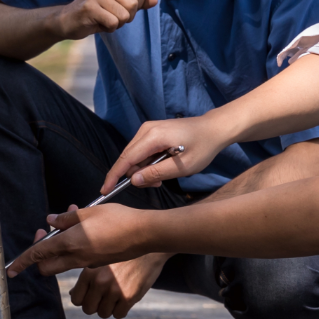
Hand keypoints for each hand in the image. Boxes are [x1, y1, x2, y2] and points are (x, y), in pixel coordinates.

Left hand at [5, 204, 149, 277]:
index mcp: (70, 243)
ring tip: (71, 228)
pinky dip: (75, 252)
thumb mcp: (90, 212)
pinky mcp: (99, 265)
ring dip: (59, 252)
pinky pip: (79, 263)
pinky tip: (87, 234)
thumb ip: (67, 219)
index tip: (11, 269)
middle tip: (46, 237)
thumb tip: (51, 221)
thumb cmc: (119, 219)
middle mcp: (76, 257)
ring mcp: (88, 264)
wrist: (145, 234)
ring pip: (62, 265)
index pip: (38, 254)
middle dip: (40, 258)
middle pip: (47, 267)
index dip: (22, 261)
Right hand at [58, 0, 157, 38]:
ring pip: (124, 16)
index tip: (120, 7)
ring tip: (102, 19)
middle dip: (126, 17)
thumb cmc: (96, 12)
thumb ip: (137, 1)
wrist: (67, 21)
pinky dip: (108, 29)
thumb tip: (155, 0)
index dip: (136, 4)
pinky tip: (96, 23)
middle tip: (110, 15)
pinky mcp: (89, 7)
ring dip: (116, 24)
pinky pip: (113, 23)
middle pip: (133, 4)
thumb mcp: (118, 4)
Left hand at [69, 252, 170, 318]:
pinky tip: (125, 298)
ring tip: (116, 295)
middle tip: (105, 296)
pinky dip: (121, 309)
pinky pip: (119, 314)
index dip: (84, 299)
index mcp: (88, 272)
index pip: (76, 299)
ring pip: (103, 313)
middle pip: (88, 309)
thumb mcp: (98, 259)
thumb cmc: (120, 251)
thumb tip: (72, 294)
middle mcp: (99, 282)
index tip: (91, 294)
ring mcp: (114, 290)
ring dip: (109, 307)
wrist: (147, 242)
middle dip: (96, 305)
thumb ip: (85, 276)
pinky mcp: (129, 296)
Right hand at [100, 115, 230, 191]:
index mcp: (153, 137)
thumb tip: (133, 180)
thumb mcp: (182, 167)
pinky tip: (161, 167)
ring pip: (134, 155)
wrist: (214, 128)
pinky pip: (141, 151)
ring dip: (143, 170)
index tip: (105, 190)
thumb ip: (156, 173)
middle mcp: (146, 130)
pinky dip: (147, 163)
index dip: (114, 176)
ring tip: (162, 177)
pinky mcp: (152, 132)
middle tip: (155, 185)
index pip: (126, 159)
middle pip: (128, 157)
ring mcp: (148, 129)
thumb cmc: (203, 147)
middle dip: (135, 175)